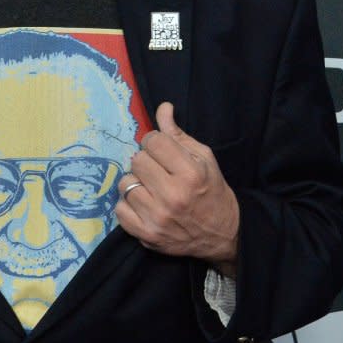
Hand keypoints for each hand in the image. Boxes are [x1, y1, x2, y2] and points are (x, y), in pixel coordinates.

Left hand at [115, 102, 238, 276]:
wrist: (223, 235)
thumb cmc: (212, 190)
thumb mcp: (203, 158)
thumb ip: (178, 134)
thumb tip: (163, 107)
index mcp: (190, 173)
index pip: (153, 141)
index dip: (155, 142)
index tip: (161, 151)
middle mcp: (172, 195)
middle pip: (137, 160)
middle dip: (146, 161)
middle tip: (157, 170)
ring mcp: (157, 217)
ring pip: (125, 183)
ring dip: (135, 182)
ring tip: (151, 187)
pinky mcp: (146, 235)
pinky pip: (119, 209)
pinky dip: (128, 205)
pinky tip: (143, 204)